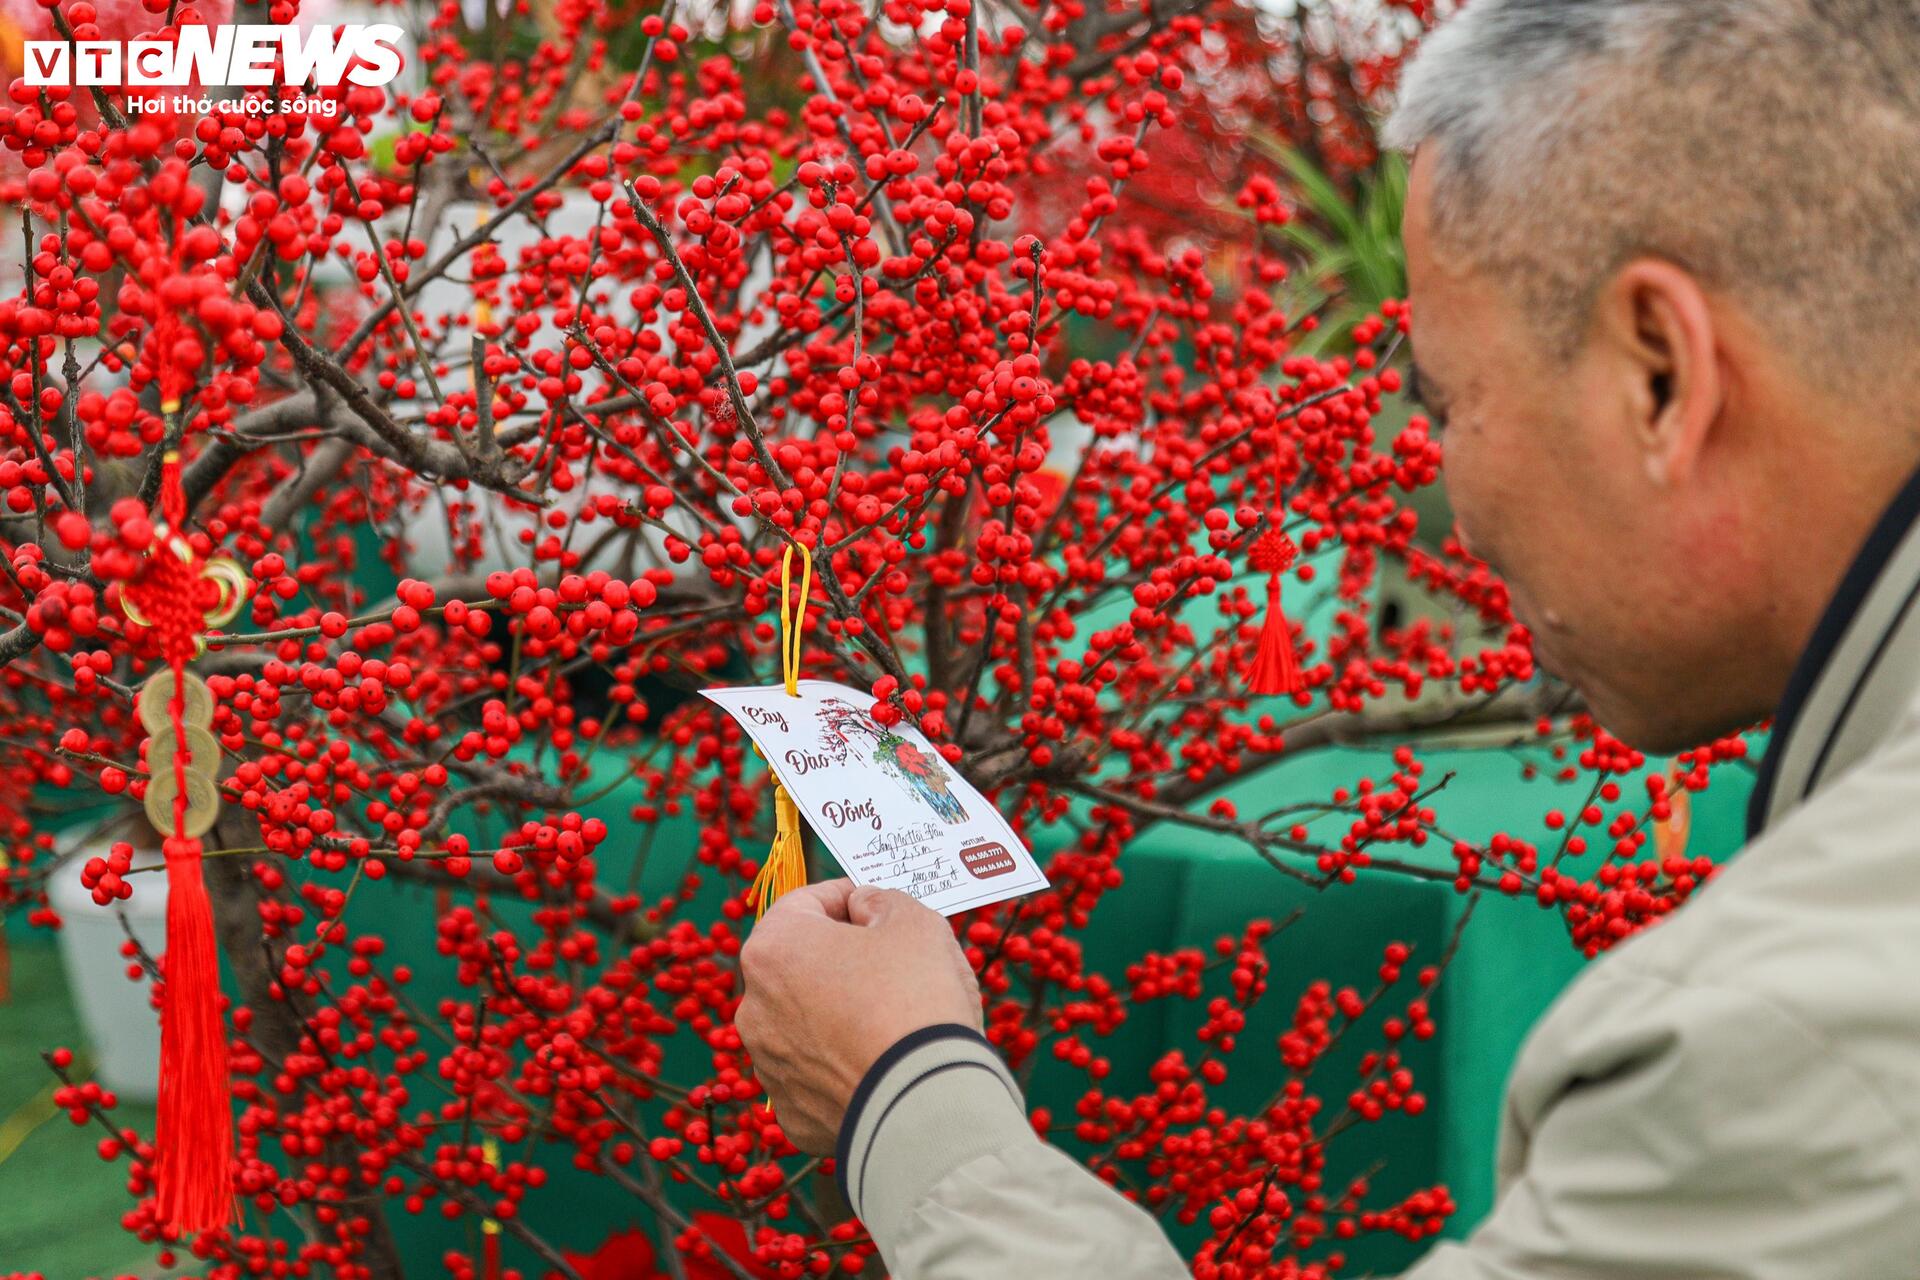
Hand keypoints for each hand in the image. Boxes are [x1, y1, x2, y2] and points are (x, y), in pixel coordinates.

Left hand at [736, 880, 981, 1154]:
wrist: (923, 1103)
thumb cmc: (915, 999)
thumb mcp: (913, 921)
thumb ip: (882, 900)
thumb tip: (865, 907)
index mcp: (774, 947)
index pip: (807, 902)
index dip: (849, 897)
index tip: (878, 906)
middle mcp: (755, 1005)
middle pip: (802, 964)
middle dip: (843, 958)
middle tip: (893, 963)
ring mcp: (769, 1063)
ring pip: (807, 1021)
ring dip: (839, 1011)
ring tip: (894, 1019)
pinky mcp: (792, 1112)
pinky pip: (818, 1073)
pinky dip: (844, 1063)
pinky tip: (883, 1062)